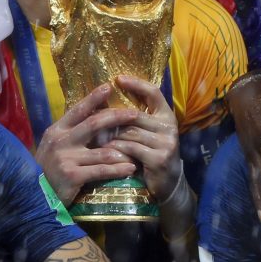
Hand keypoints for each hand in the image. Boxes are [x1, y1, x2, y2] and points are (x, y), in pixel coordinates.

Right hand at [36, 84, 138, 204]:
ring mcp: (66, 158)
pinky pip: (101, 170)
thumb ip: (72, 132)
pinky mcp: (72, 176)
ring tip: (139, 146)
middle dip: (116, 117)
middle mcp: (61, 141)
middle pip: (93, 123)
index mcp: (57, 130)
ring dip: (123, 149)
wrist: (33, 196)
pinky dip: (118, 169)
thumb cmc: (48, 168)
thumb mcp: (55, 145)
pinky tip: (130, 168)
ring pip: (102, 150)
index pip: (78, 110)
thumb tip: (96, 114)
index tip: (108, 87)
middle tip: (134, 113)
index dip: (93, 98)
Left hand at [102, 75, 181, 201]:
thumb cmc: (152, 154)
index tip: (118, 79)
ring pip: (130, 133)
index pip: (153, 93)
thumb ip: (136, 119)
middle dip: (111, 116)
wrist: (168, 182)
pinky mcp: (159, 158)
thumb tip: (108, 102)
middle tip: (91, 115)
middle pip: (135, 115)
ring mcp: (166, 142)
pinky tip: (103, 151)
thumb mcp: (149, 133)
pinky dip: (115, 149)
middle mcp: (169, 126)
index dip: (137, 84)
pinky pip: (131, 149)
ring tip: (92, 134)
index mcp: (166, 115)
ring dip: (109, 134)